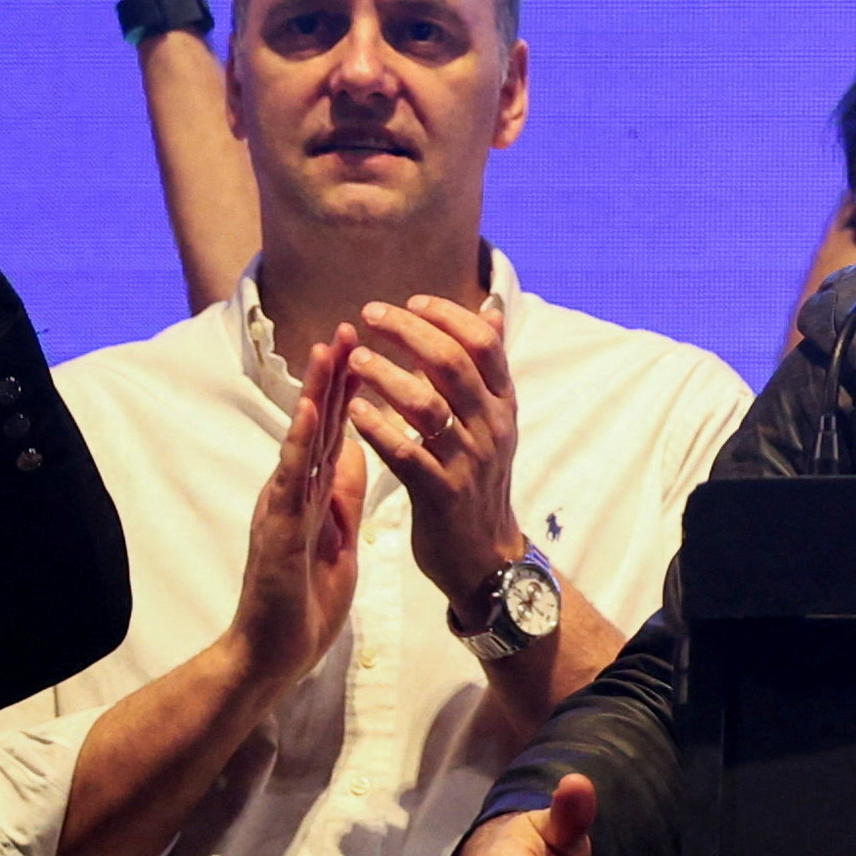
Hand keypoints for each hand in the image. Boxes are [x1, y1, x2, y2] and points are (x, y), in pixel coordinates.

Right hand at [229, 339, 369, 689]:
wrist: (272, 654)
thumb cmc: (302, 602)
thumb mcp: (337, 539)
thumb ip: (342, 496)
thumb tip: (357, 451)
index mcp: (312, 494)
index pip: (333, 431)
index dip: (347, 390)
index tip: (364, 346)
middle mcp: (293, 491)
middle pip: (316, 424)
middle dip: (333, 375)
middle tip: (348, 324)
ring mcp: (281, 506)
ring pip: (300, 440)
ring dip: (313, 394)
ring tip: (327, 349)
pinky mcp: (274, 530)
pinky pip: (290, 480)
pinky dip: (298, 443)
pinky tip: (307, 412)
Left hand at [340, 295, 528, 609]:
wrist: (485, 555)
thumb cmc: (479, 478)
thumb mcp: (494, 420)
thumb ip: (487, 365)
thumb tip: (490, 307)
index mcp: (502, 404)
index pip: (483, 343)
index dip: (446, 315)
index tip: (410, 301)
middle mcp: (491, 427)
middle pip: (452, 364)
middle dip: (409, 332)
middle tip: (370, 315)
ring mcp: (467, 461)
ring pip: (427, 405)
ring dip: (387, 376)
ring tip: (356, 359)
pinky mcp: (440, 493)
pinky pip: (405, 453)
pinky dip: (377, 428)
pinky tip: (353, 410)